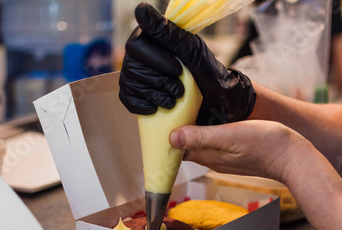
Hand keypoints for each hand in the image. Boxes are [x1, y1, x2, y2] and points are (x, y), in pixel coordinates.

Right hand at [119, 2, 256, 124]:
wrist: (215, 101)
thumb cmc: (206, 72)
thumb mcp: (192, 50)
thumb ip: (167, 32)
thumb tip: (140, 8)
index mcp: (152, 37)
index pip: (137, 45)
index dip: (157, 61)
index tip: (178, 71)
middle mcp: (140, 53)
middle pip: (132, 66)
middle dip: (158, 81)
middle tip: (179, 90)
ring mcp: (136, 73)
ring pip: (129, 82)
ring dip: (153, 95)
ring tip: (173, 100)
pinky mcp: (136, 93)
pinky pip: (126, 98)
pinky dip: (141, 105)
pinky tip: (156, 108)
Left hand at [169, 120, 311, 182]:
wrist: (295, 157)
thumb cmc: (265, 145)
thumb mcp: (230, 137)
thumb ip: (201, 137)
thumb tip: (172, 138)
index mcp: (208, 157)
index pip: (177, 150)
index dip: (167, 136)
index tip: (160, 119)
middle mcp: (213, 159)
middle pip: (186, 146)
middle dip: (177, 130)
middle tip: (170, 108)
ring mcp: (225, 157)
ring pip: (200, 142)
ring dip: (192, 129)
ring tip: (186, 108)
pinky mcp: (236, 151)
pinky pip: (214, 140)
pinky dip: (207, 129)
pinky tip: (210, 116)